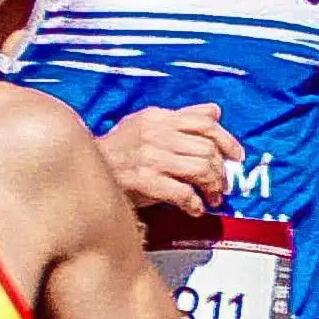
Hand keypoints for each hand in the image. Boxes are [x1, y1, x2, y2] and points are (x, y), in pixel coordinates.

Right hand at [98, 105, 235, 217]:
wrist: (82, 169)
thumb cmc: (120, 149)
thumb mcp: (146, 124)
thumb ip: (182, 117)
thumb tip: (215, 110)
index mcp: (157, 118)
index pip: (204, 123)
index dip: (227, 140)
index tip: (236, 157)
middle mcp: (154, 135)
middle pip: (207, 149)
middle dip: (220, 172)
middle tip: (220, 186)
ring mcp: (149, 158)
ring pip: (200, 169)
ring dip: (211, 188)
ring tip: (210, 197)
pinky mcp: (143, 181)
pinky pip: (183, 193)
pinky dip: (194, 203)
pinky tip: (194, 208)